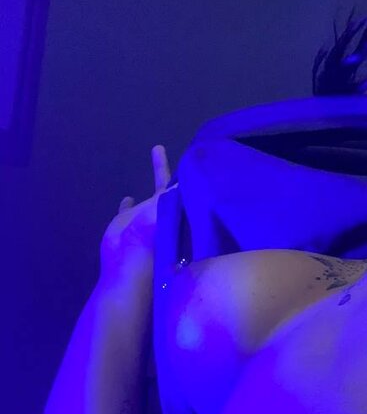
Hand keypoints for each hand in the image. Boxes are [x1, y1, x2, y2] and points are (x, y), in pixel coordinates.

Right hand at [100, 144, 175, 276]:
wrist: (126, 264)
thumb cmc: (149, 240)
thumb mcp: (162, 213)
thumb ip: (170, 196)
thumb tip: (184, 180)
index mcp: (174, 210)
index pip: (183, 187)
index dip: (187, 174)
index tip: (193, 156)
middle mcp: (162, 212)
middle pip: (168, 186)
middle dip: (167, 170)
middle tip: (161, 148)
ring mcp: (144, 219)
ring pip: (150, 195)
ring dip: (154, 182)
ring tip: (155, 159)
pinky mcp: (126, 224)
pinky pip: (127, 210)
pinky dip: (128, 203)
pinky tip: (128, 196)